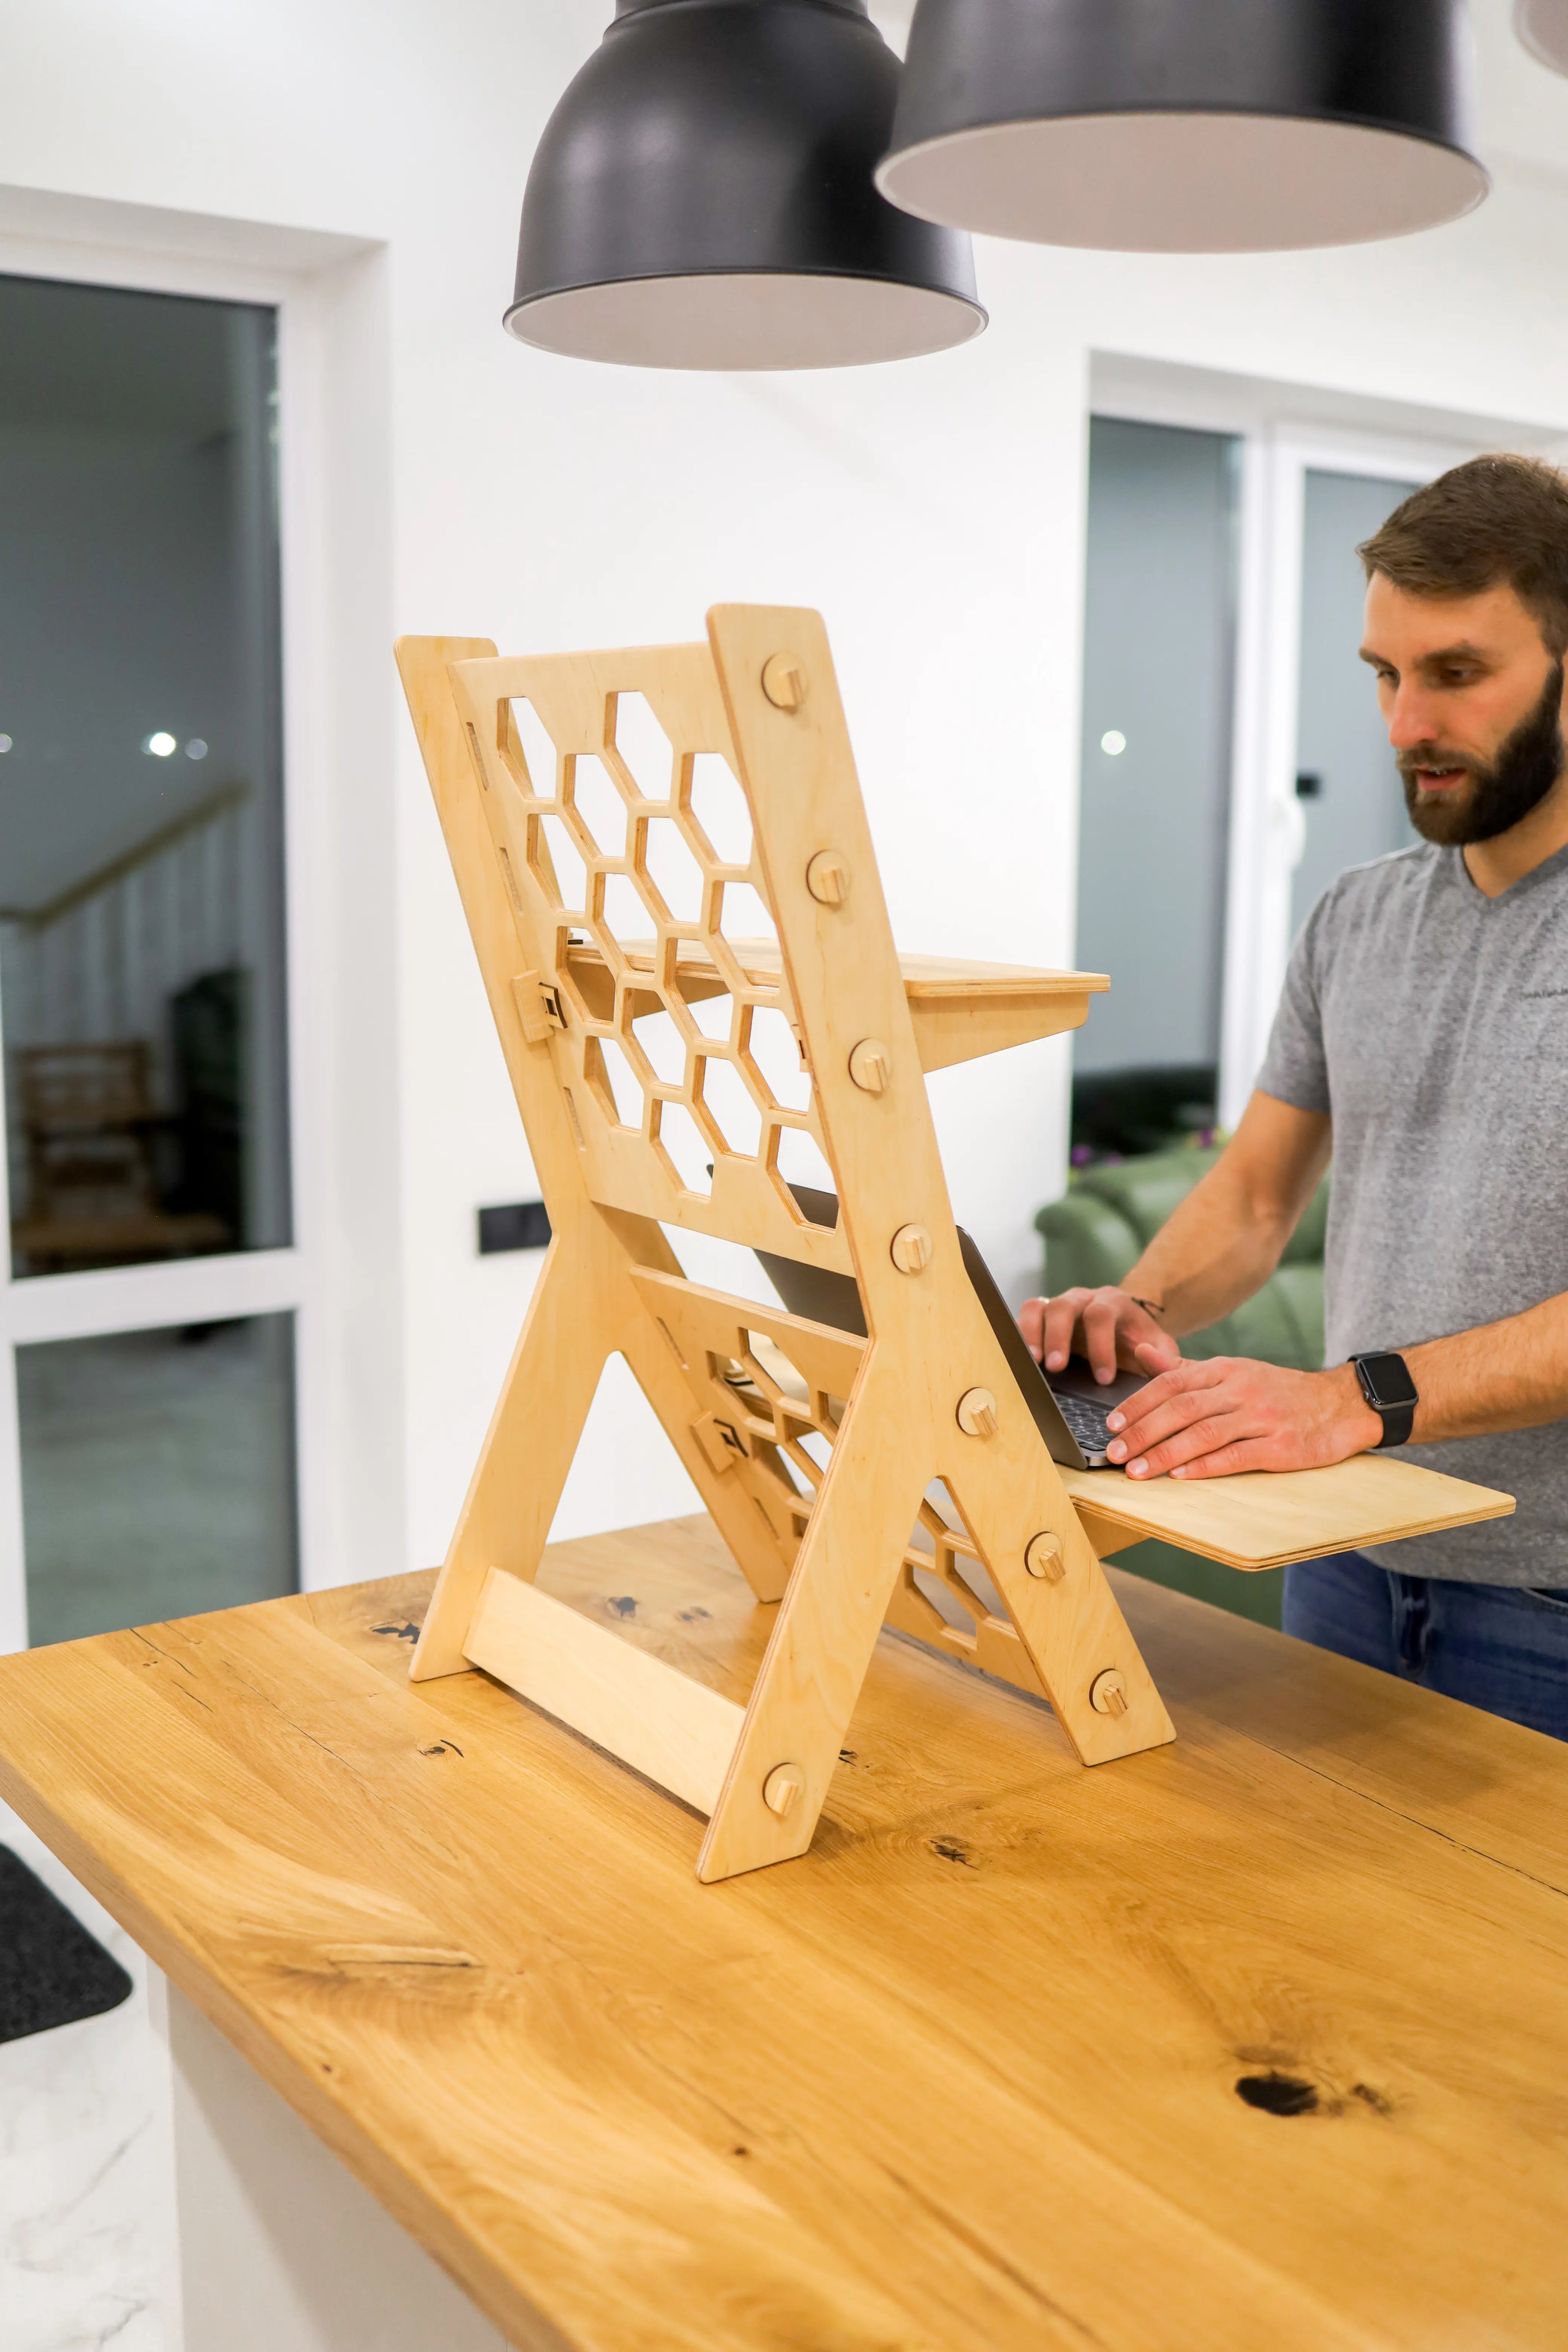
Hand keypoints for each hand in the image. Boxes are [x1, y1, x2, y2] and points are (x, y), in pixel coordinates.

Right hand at [1018, 1286, 1180, 1385]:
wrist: (1126, 1327)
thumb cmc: (1142, 1342)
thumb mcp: (1161, 1348)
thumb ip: (1164, 1356)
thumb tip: (1146, 1356)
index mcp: (1113, 1303)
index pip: (1101, 1315)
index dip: (1100, 1346)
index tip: (1103, 1379)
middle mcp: (1082, 1299)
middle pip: (1063, 1306)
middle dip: (1058, 1337)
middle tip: (1056, 1367)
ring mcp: (1058, 1305)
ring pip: (1037, 1306)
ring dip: (1032, 1334)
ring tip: (1032, 1362)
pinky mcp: (1042, 1317)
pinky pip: (1023, 1317)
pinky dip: (1018, 1335)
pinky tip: (1018, 1358)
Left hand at [1104, 1357, 1381, 1479]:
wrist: (1340, 1405)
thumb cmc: (1278, 1391)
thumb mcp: (1233, 1371)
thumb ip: (1185, 1368)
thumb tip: (1142, 1351)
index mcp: (1225, 1370)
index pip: (1171, 1382)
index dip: (1138, 1403)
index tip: (1111, 1424)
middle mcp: (1240, 1389)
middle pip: (1182, 1408)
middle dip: (1143, 1432)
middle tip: (1114, 1452)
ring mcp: (1261, 1417)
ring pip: (1204, 1433)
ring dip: (1166, 1453)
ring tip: (1137, 1471)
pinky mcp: (1280, 1446)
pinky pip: (1237, 1456)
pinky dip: (1206, 1466)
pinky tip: (1181, 1475)